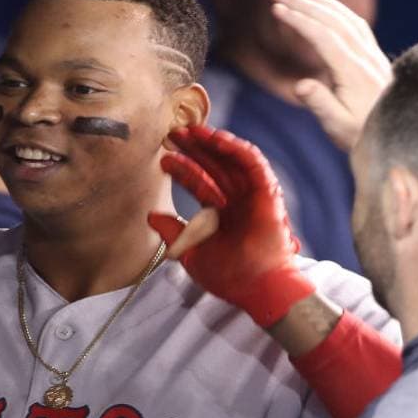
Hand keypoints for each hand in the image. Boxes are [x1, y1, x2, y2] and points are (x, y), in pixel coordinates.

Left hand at [147, 124, 314, 327]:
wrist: (256, 286)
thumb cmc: (229, 275)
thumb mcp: (191, 251)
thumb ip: (173, 232)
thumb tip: (151, 215)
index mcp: (221, 214)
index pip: (200, 183)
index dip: (182, 170)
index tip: (163, 160)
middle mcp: (237, 200)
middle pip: (214, 166)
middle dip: (194, 149)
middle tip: (172, 134)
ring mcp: (252, 195)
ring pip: (231, 159)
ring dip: (212, 142)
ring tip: (189, 130)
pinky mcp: (267, 192)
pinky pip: (252, 163)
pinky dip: (236, 148)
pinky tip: (215, 139)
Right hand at [271, 0, 390, 152]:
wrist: (401, 137)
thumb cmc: (363, 135)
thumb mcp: (338, 127)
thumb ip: (320, 104)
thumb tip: (300, 85)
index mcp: (354, 72)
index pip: (324, 36)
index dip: (300, 20)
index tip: (278, 9)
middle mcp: (366, 58)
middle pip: (335, 21)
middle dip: (306, 4)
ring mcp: (374, 56)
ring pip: (348, 19)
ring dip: (323, 2)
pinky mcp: (376, 58)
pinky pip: (357, 25)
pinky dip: (338, 11)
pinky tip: (325, 8)